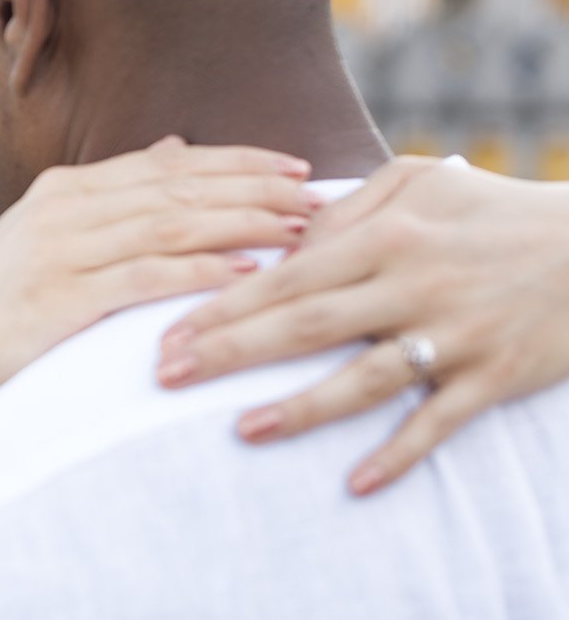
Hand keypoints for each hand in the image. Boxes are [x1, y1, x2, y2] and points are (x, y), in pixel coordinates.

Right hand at [0, 136, 318, 435]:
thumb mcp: (49, 241)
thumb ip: (112, 198)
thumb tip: (173, 148)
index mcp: (62, 189)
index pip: (166, 165)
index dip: (234, 163)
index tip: (292, 168)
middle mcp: (60, 208)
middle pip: (177, 188)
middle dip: (252, 189)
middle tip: (315, 195)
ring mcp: (57, 250)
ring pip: (171, 225)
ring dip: (242, 224)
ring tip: (299, 230)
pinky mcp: (58, 297)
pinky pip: (146, 277)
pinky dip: (202, 271)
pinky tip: (250, 272)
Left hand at [156, 157, 568, 494]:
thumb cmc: (491, 208)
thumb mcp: (418, 180)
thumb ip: (346, 206)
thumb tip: (284, 241)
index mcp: (385, 235)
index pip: (286, 275)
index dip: (224, 305)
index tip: (169, 330)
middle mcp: (412, 285)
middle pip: (305, 324)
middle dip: (230, 351)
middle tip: (168, 376)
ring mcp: (453, 335)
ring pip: (364, 379)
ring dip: (300, 407)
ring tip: (242, 429)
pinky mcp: (494, 376)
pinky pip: (439, 423)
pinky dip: (399, 454)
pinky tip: (356, 482)